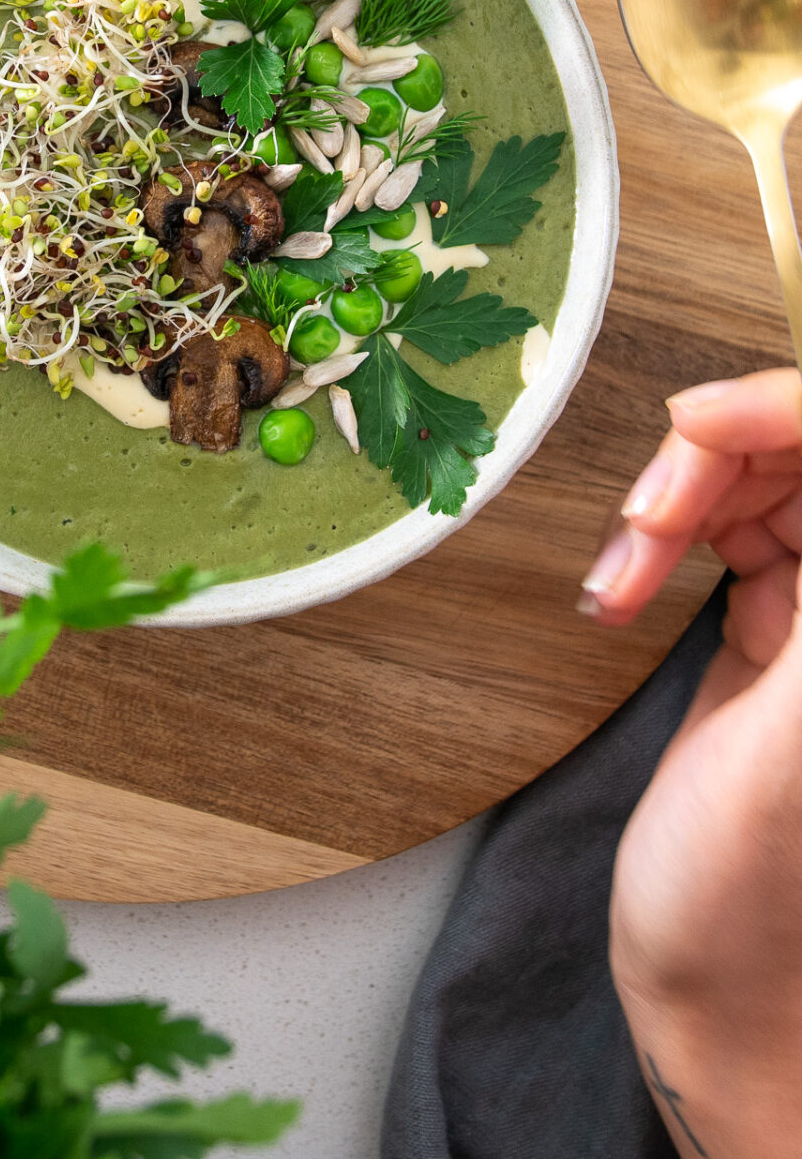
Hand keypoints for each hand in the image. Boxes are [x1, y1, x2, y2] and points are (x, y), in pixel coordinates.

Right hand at [582, 371, 801, 1157]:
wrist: (718, 996)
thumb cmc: (756, 897)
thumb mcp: (793, 742)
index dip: (776, 409)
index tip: (693, 424)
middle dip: (715, 459)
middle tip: (647, 516)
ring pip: (758, 485)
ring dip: (675, 504)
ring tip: (623, 568)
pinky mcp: (775, 640)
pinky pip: (720, 536)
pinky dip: (659, 544)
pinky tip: (622, 587)